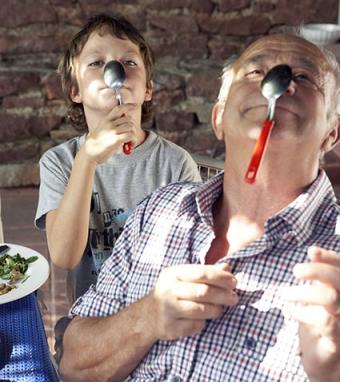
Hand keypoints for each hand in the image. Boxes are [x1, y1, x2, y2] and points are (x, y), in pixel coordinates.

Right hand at [82, 103, 138, 163]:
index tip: (135, 105)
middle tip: (130, 135)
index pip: (119, 108)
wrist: (89, 154)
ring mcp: (113, 131)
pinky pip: (131, 136)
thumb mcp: (101, 130)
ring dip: (134, 135)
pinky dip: (134, 140)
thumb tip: (124, 123)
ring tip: (130, 141)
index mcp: (106, 120)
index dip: (128, 105)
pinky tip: (130, 144)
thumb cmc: (96, 145)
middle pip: (128, 119)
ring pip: (131, 127)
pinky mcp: (116, 140)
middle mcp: (109, 124)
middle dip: (132, 127)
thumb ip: (111, 125)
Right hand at [149, 263, 237, 340]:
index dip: (220, 277)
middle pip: (203, 292)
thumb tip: (227, 268)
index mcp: (173, 273)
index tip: (234, 282)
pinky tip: (204, 319)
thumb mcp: (184, 277)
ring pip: (201, 310)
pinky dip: (204, 323)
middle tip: (234, 298)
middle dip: (223, 295)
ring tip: (221, 309)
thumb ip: (205, 272)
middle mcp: (169, 290)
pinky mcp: (170, 327)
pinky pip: (195, 326)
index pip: (201, 273)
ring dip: (216, 310)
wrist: (148, 315)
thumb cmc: (172, 291)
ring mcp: (168, 309)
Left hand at [282, 246, 339, 381]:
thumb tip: (313, 250)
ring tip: (284, 293)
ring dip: (304, 292)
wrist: (326, 363)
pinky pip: (323, 321)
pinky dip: (303, 312)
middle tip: (295, 270)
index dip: (330, 258)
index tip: (311, 251)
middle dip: (316, 270)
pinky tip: (292, 310)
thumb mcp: (319, 297)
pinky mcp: (337, 340)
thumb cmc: (320, 325)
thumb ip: (320, 276)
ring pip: (330, 297)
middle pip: (339, 280)